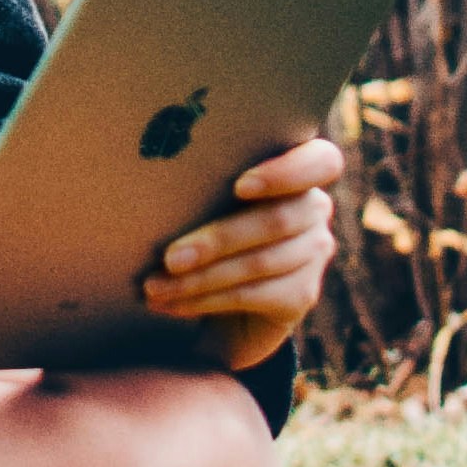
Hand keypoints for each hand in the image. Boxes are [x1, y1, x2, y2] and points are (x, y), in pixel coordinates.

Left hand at [139, 134, 342, 350]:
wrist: (216, 301)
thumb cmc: (200, 228)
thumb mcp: (202, 198)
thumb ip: (198, 181)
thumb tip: (145, 176)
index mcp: (296, 168)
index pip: (321, 162)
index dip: (287, 173)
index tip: (239, 186)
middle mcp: (314, 207)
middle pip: (276, 220)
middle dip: (215, 240)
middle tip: (168, 258)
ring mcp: (314, 252)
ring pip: (259, 262)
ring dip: (199, 278)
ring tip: (154, 286)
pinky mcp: (303, 294)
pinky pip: (253, 295)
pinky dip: (205, 300)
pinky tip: (170, 304)